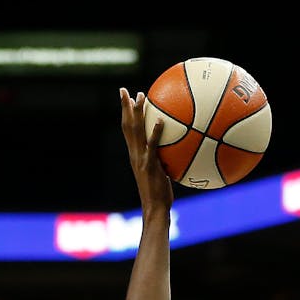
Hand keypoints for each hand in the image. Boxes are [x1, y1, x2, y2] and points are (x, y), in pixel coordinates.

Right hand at [119, 88, 172, 212]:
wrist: (155, 208)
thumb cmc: (160, 194)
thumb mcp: (160, 174)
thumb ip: (162, 160)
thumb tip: (175, 151)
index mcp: (135, 155)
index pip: (127, 130)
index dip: (125, 114)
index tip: (126, 98)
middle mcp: (134, 154)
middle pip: (127, 126)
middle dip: (124, 107)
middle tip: (124, 90)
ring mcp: (141, 159)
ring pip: (136, 131)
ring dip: (136, 113)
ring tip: (139, 97)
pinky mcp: (150, 165)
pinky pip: (152, 145)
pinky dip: (155, 132)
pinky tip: (159, 120)